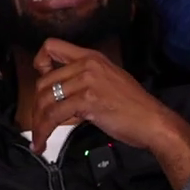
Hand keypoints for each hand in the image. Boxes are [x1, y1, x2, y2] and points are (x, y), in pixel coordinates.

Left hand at [30, 39, 189, 157]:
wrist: (152, 121)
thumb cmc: (133, 107)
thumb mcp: (108, 83)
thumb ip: (84, 83)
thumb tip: (60, 99)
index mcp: (91, 57)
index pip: (51, 46)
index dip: (39, 64)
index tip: (42, 85)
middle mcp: (87, 64)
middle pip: (44, 80)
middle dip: (37, 106)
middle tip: (39, 123)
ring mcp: (87, 81)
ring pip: (46, 99)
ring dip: (37, 123)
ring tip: (38, 139)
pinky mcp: (87, 100)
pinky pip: (54, 115)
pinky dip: (44, 132)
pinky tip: (42, 143)